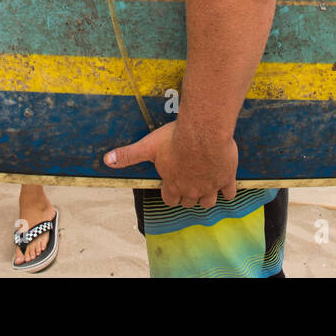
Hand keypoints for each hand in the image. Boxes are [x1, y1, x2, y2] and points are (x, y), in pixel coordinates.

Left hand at [104, 121, 238, 208]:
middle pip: (189, 202)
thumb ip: (128, 155)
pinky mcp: (226, 179)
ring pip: (208, 202)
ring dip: (206, 197)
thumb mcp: (147, 146)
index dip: (171, 194)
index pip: (170, 200)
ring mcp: (209, 187)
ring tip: (206, 187)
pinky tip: (225, 183)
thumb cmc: (175, 139)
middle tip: (189, 185)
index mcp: (172, 185)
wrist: (204, 133)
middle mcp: (190, 190)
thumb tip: (106, 160)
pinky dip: (227, 191)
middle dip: (187, 195)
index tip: (172, 187)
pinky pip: (229, 193)